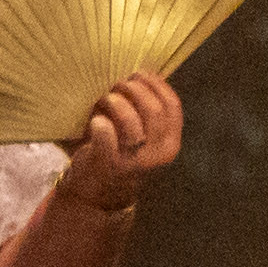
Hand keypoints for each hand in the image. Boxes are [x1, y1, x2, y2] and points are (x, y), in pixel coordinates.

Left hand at [55, 73, 182, 213]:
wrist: (98, 193)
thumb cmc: (119, 153)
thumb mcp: (144, 137)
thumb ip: (149, 113)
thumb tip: (144, 73)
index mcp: (171, 144)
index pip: (172, 105)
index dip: (155, 83)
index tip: (138, 75)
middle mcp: (158, 154)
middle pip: (152, 108)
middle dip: (132, 89)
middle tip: (116, 86)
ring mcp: (135, 161)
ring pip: (131, 119)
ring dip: (114, 101)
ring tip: (104, 100)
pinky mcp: (110, 164)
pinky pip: (106, 134)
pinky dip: (99, 123)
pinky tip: (95, 121)